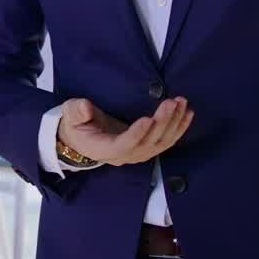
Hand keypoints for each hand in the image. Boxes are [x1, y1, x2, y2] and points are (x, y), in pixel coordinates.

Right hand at [57, 96, 192, 166]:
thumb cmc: (75, 124)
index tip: (148, 119)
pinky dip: (179, 129)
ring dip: (174, 124)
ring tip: (182, 104)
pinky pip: (166, 142)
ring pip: (160, 144)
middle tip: (171, 102)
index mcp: (103, 149)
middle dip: (162, 123)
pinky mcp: (146, 148)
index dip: (137, 135)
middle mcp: (124, 156)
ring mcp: (137, 154)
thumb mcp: (70, 114)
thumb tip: (85, 107)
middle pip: (148, 144)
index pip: (123, 146)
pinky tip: (188, 114)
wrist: (81, 137)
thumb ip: (76, 111)